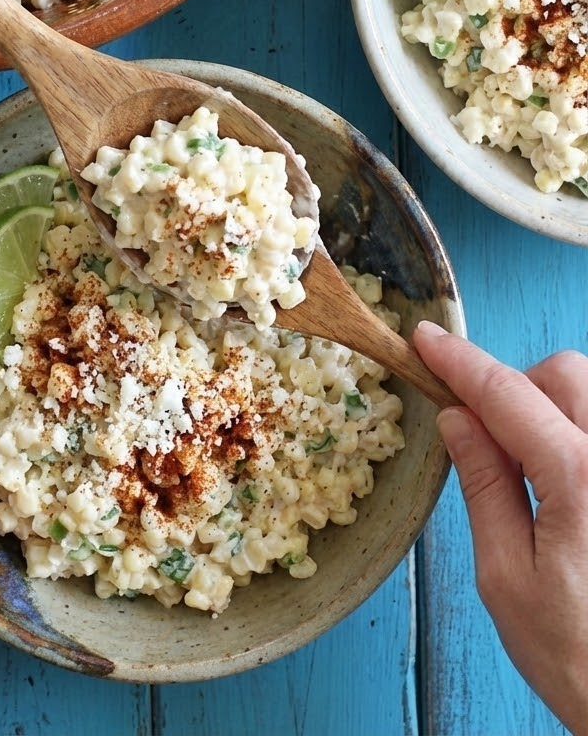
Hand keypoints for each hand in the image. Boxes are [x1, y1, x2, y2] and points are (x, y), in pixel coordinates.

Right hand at [415, 323, 587, 735]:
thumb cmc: (582, 659)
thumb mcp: (508, 577)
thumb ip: (484, 485)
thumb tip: (458, 420)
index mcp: (581, 479)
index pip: (507, 394)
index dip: (460, 362)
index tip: (426, 340)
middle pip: (564, 373)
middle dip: (516, 386)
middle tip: (487, 435)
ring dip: (553, 409)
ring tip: (533, 471)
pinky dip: (579, 433)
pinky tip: (568, 483)